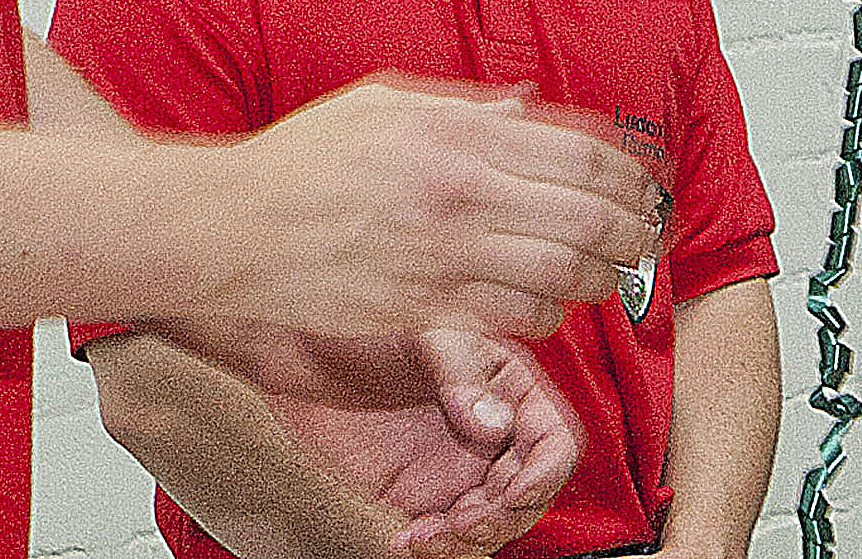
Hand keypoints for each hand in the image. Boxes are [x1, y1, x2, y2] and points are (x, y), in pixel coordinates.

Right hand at [184, 75, 656, 342]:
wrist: (231, 225)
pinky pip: (513, 318)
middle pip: (586, 217)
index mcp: (457, 134)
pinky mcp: (423, 308)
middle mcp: (460, 194)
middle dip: (633, 232)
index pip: (580, 152)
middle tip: (646, 239)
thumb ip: (468, 107)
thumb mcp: (387, 104)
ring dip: (599, 280)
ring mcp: (442, 256)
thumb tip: (528, 105)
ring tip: (609, 277)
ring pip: (561, 276)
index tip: (647, 187)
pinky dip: (546, 314)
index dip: (630, 175)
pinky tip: (549, 306)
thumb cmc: (303, 159)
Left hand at [266, 330, 581, 558]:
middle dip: (501, 517)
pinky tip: (405, 540)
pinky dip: (434, 549)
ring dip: (467, 541)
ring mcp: (459, 466)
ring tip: (426, 534)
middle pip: (528, 494)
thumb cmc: (369, 324)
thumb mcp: (424, 333)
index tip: (513, 492)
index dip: (544, 473)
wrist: (306, 350)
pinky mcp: (421, 495)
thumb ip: (462, 375)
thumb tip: (495, 425)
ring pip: (491, 524)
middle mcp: (493, 431)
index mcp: (510, 386)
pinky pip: (445, 536)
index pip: (555, 440)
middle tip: (461, 519)